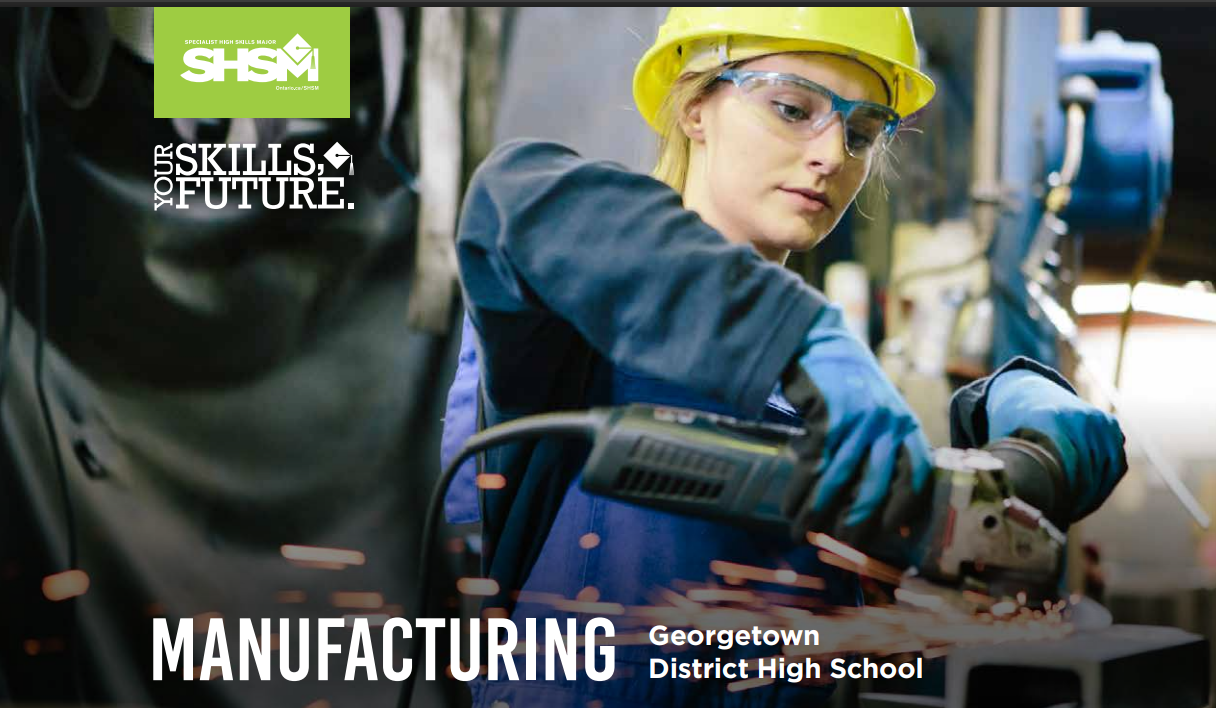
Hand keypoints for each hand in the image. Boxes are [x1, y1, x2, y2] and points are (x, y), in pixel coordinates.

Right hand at [781, 306, 932, 563]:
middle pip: (876, 488)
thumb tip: (873, 498)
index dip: (904, 508)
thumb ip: (881, 445)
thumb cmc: (847, 380)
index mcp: (905, 424)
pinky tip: (790, 506)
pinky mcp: (828, 416)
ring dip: (818, 512)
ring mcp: (858, 420)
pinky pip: (814, 465)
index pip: (916, 476)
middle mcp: (887, 423)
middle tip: (840, 544)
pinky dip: (799, 490)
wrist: (817, 340)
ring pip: (840, 482)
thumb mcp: (878, 408)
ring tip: (803, 532)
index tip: (890, 532)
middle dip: (856, 523)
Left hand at [986, 369, 1126, 519]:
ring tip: (1073, 512)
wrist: (1027, 390)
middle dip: (1078, 499)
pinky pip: (1116, 464)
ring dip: (1093, 496)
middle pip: (1090, 470)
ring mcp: (1099, 420)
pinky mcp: (1110, 425)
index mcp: (1052, 419)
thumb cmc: (1011, 422)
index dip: (1064, 494)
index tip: (1054, 512)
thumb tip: (1009, 503)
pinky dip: (1105, 485)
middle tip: (1062, 518)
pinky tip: (1087, 501)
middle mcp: (1081, 416)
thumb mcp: (1003, 440)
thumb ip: (1010, 466)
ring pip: (1107, 471)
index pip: (1069, 466)